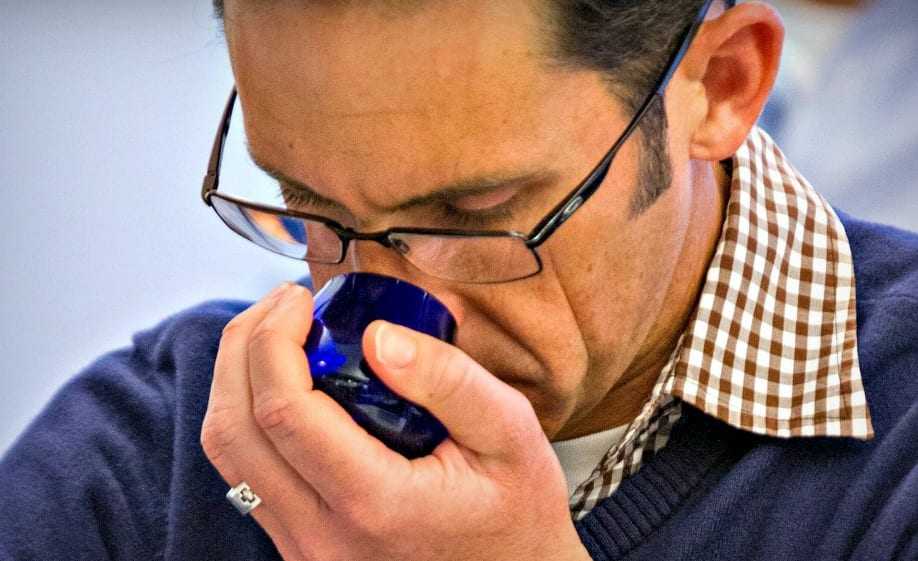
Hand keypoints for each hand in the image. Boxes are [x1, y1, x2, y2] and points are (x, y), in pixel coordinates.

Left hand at [201, 283, 590, 560]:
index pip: (283, 412)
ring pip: (229, 455)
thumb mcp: (511, 433)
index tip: (301, 298)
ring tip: (277, 333)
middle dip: (244, 346)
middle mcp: (322, 536)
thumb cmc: (517, 511)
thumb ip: (448, 380)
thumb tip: (376, 335)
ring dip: (236, 379)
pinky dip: (251, 414)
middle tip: (283, 302)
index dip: (273, 340)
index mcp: (375, 504)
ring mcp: (303, 549)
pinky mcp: (300, 546)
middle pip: (234, 430)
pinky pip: (248, 474)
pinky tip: (286, 381)